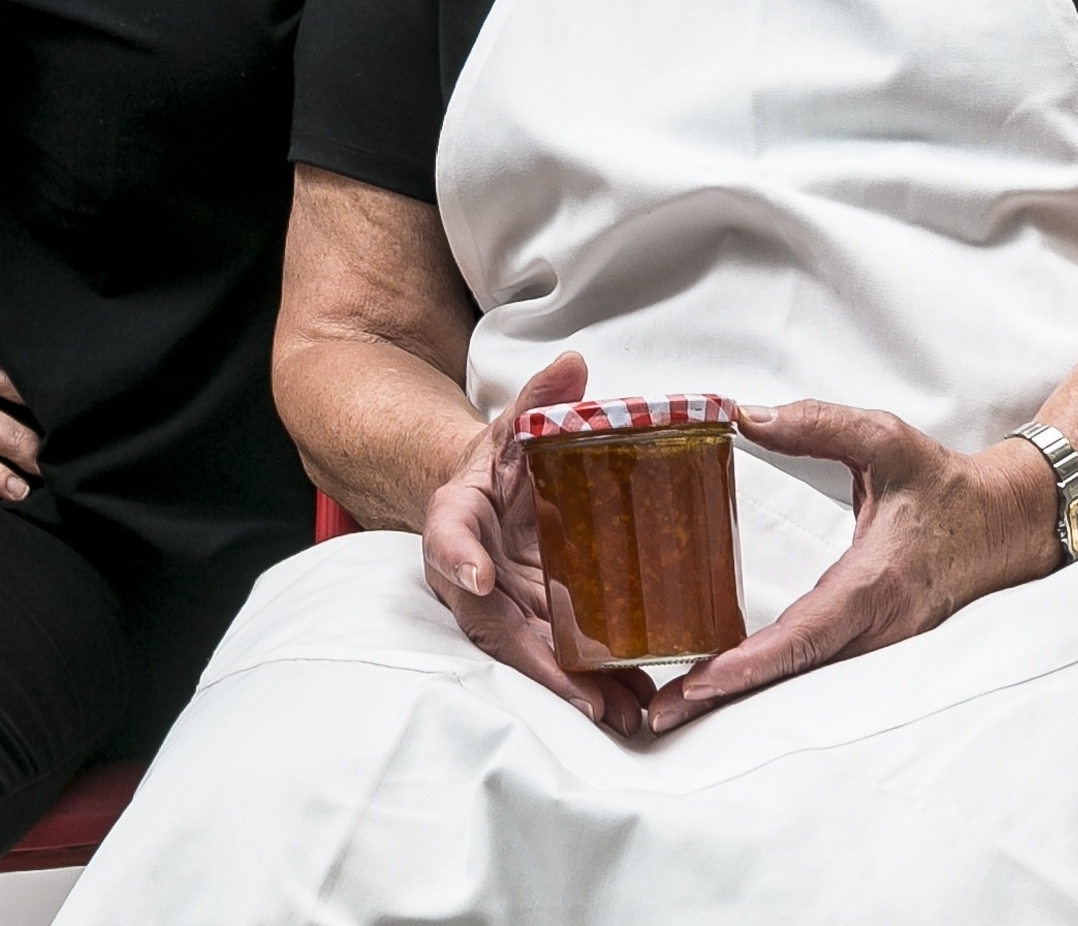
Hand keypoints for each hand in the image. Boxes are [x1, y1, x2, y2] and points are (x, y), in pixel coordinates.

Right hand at [418, 352, 657, 738]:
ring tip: (619, 711)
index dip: (459, 559)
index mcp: (456, 516)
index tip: (479, 576)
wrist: (493, 492)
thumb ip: (540, 400)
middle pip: (490, 622)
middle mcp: (470, 572)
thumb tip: (573, 365)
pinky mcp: (532, 623)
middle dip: (535, 661)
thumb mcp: (516, 425)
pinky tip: (630, 703)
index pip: (448, 536)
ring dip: (570, 688)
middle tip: (581, 692)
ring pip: (526, 653)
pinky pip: (556, 659)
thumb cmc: (503, 459)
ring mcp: (499, 604)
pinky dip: (589, 684)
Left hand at [644, 400, 1055, 733]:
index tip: (703, 679)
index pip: (806, 634)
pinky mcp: (873, 647)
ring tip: (672, 709)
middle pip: (793, 675)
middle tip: (660, 712)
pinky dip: (768, 684)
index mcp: (875, 583)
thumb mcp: (884, 439)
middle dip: (726, 697)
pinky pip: (816, 672)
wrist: (1002, 526)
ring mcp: (878, 646)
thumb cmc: (943, 485)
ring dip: (740, 699)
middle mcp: (876, 628)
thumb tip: (744, 415)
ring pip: (803, 682)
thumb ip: (816, 423)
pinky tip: (722, 689)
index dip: (753, 662)